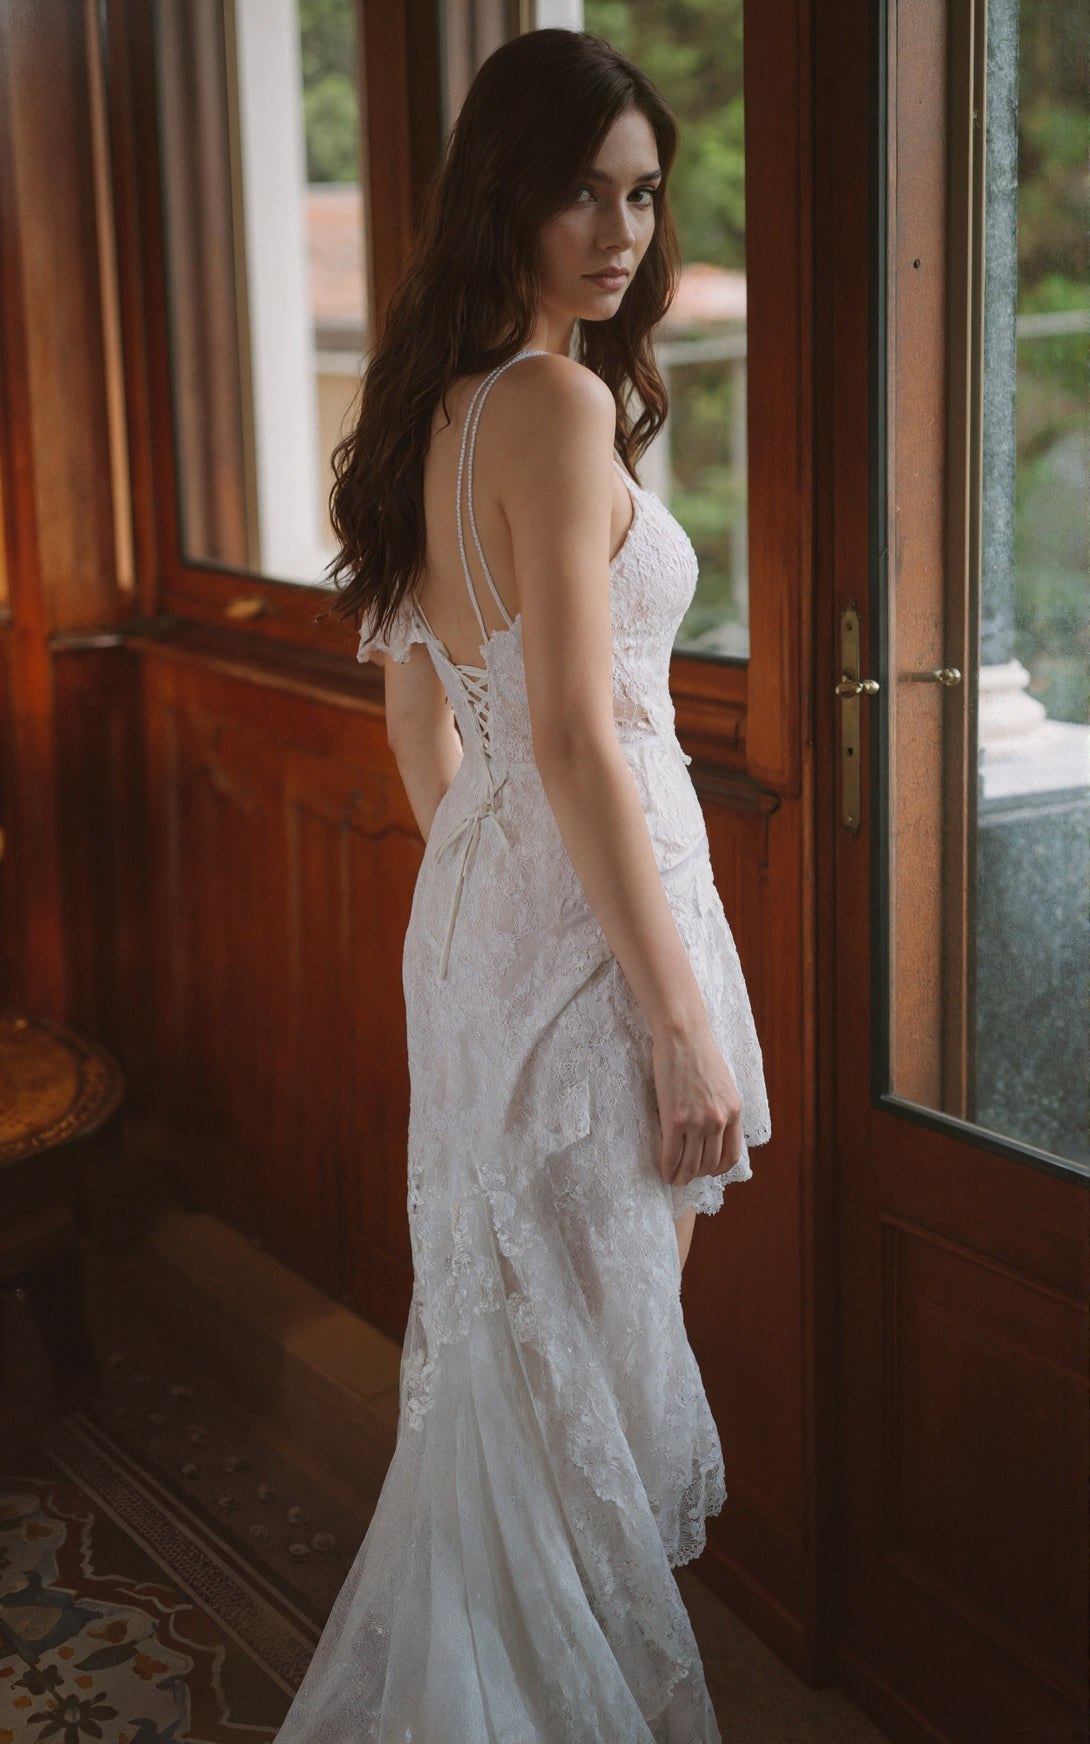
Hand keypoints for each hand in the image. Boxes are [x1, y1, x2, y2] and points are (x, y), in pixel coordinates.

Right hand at [652, 1025, 742, 1186]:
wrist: (683, 1036)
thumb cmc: (700, 1054)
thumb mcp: (723, 1084)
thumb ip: (722, 1108)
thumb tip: (715, 1129)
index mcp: (734, 1112)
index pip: (731, 1156)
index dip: (717, 1169)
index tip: (706, 1171)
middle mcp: (719, 1120)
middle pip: (709, 1164)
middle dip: (696, 1175)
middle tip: (684, 1177)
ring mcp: (698, 1121)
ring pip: (691, 1164)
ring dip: (681, 1177)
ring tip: (672, 1179)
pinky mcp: (676, 1119)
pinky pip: (672, 1154)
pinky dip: (667, 1167)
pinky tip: (662, 1170)